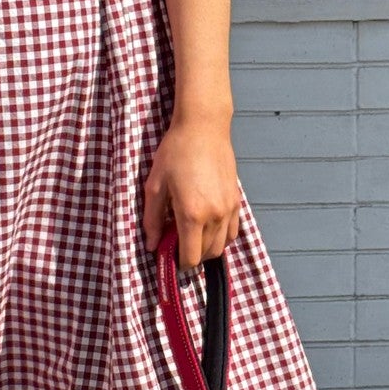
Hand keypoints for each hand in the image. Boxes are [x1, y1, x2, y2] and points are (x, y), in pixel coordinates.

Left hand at [142, 115, 240, 270]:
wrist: (204, 128)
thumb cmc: (175, 152)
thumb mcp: (155, 185)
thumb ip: (152, 220)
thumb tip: (152, 245)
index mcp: (192, 214)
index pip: (190, 257)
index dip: (178, 262)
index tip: (168, 253)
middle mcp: (214, 216)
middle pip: (206, 255)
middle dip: (191, 255)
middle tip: (176, 240)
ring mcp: (229, 209)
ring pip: (221, 246)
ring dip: (206, 247)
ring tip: (191, 232)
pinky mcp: (236, 202)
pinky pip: (232, 232)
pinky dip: (220, 237)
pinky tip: (206, 225)